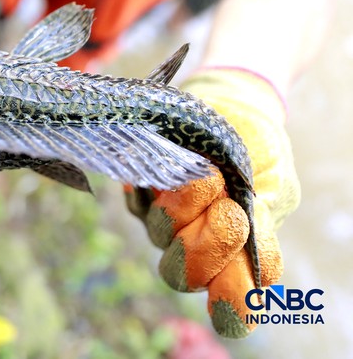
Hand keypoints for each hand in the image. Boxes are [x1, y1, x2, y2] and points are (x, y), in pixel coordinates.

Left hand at [125, 69, 299, 337]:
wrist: (232, 105)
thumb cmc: (258, 151)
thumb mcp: (273, 184)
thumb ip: (260, 218)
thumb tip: (244, 242)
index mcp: (235, 257)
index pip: (229, 301)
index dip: (229, 307)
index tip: (233, 295)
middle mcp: (193, 246)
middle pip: (182, 273)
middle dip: (206, 247)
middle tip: (230, 212)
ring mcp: (162, 221)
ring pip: (162, 232)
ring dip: (185, 206)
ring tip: (208, 174)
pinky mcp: (139, 190)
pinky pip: (139, 197)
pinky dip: (158, 183)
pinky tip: (176, 164)